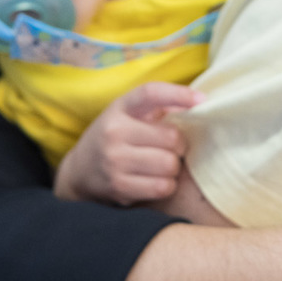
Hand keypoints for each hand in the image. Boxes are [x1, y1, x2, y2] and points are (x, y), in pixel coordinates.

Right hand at [55, 82, 202, 206]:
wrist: (80, 171)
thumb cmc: (116, 137)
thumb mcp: (129, 114)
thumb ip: (160, 106)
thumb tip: (199, 102)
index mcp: (120, 108)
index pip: (151, 93)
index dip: (179, 94)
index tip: (202, 100)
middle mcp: (114, 131)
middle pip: (172, 138)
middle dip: (179, 146)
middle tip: (171, 149)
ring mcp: (115, 160)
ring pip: (170, 165)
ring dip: (173, 168)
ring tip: (163, 165)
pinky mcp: (119, 186)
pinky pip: (162, 187)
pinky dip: (166, 186)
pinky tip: (156, 180)